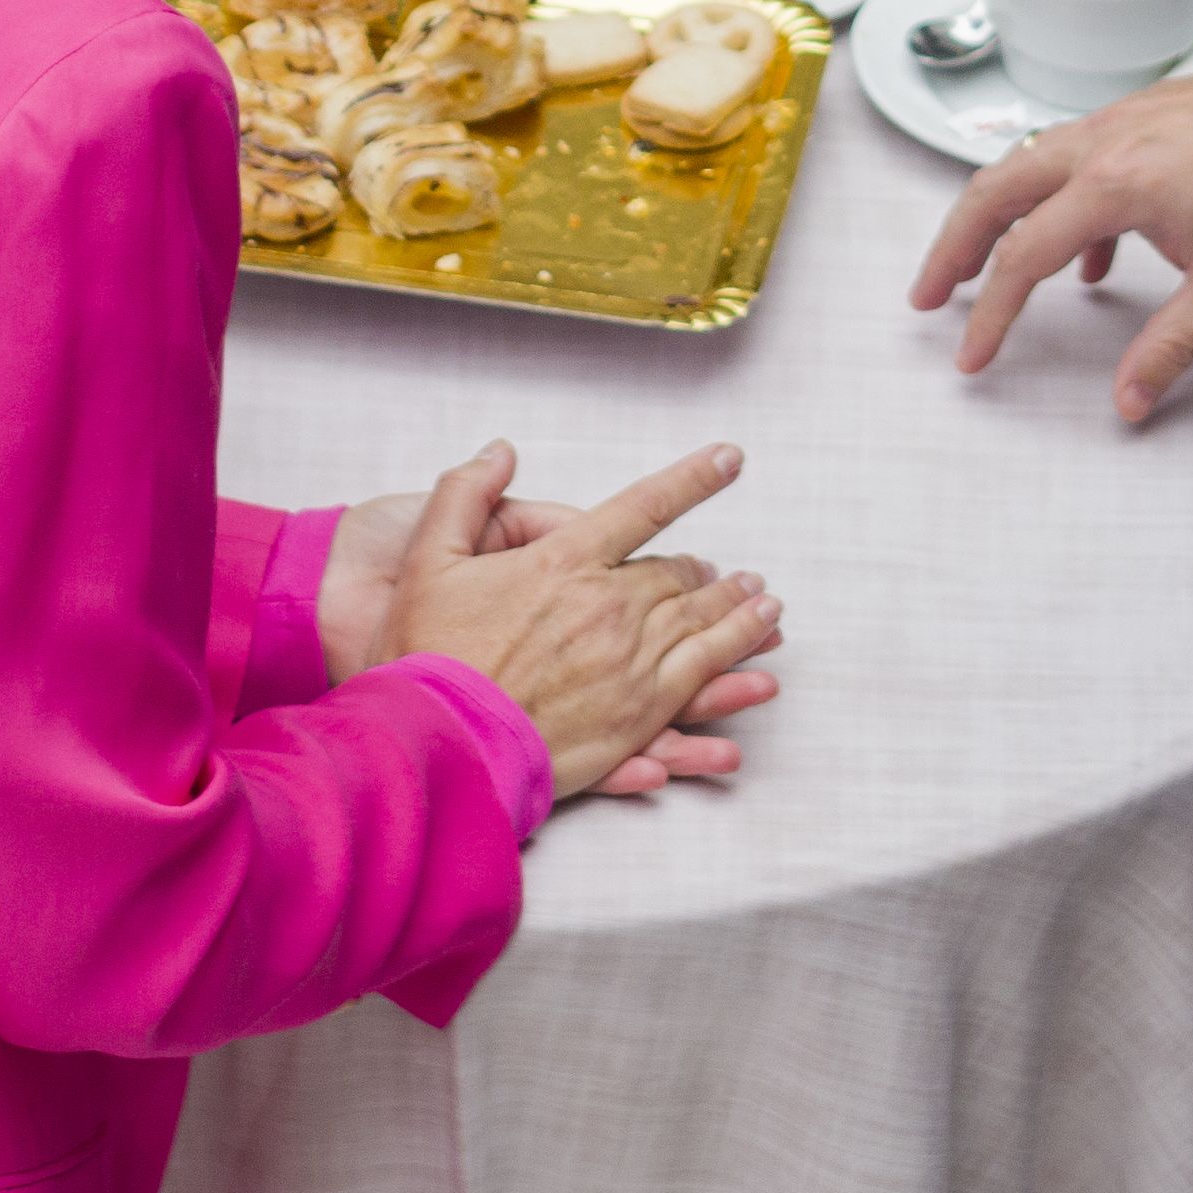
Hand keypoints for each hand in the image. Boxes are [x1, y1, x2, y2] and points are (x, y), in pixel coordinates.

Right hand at [380, 441, 786, 801]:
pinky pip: (696, 685)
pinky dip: (732, 668)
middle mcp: (609, 608)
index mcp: (566, 562)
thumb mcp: (425, 557)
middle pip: (678, 577)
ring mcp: (628, 665)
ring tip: (768, 606)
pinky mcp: (633, 719)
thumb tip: (499, 450)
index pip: (644, 507)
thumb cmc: (423, 653)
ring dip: (740, 612)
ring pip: (702, 627)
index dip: (692, 478)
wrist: (430, 741)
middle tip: (738, 572)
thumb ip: (463, 494)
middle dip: (711, 571)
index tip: (729, 458)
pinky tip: (758, 668)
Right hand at [908, 46, 1192, 421]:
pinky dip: (1059, 201)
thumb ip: (1171, 345)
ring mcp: (1118, 119)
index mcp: (1115, 183)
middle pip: (993, 192)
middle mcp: (1101, 141)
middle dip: (952, 248)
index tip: (972, 354)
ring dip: (997, 218)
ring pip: (1028, 166)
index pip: (1024, 256)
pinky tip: (1092, 255)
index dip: (990, 314)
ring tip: (987, 271)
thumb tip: (1130, 403)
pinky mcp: (1139, 112)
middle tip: (927, 296)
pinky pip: (1073, 155)